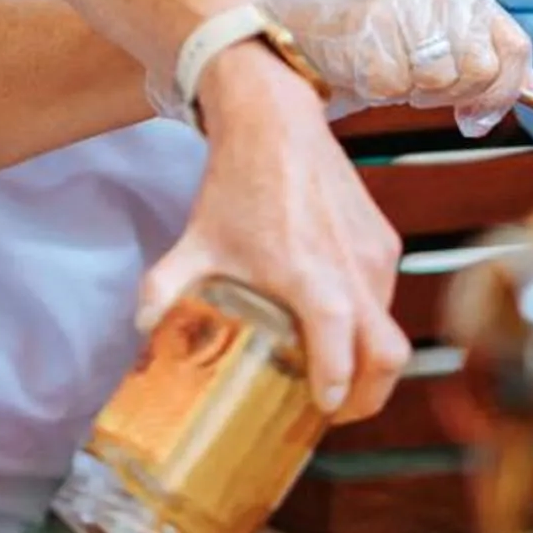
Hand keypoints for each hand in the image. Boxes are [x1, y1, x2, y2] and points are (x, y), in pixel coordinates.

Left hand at [140, 49, 406, 421]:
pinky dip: (369, 320)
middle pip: (388, 353)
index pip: (341, 344)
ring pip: (389, 325)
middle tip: (339, 412)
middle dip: (370, 394)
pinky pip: (385, 294)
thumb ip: (165, 288)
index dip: (340, 385)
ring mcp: (373, 253)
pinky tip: (337, 324)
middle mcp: (350, 266)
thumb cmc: (238, 182)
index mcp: (307, 273)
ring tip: (335, 373)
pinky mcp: (382, 239)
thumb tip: (143, 330)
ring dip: (368, 358)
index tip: (324, 410)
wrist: (276, 120)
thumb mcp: (196, 240)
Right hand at [260, 0, 532, 134]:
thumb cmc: (367, 27)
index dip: (507, 90)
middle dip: (453, 94)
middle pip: (481, 72)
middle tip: (417, 82)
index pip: (514, 47)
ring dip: (412, 91)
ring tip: (387, 66)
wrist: (294, 16)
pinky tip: (361, 64)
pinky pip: (394, 89)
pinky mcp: (371, 36)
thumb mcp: (431, 25)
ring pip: (440, 83)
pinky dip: (376, 90)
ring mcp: (405, 13)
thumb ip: (480, 48)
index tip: (480, 112)